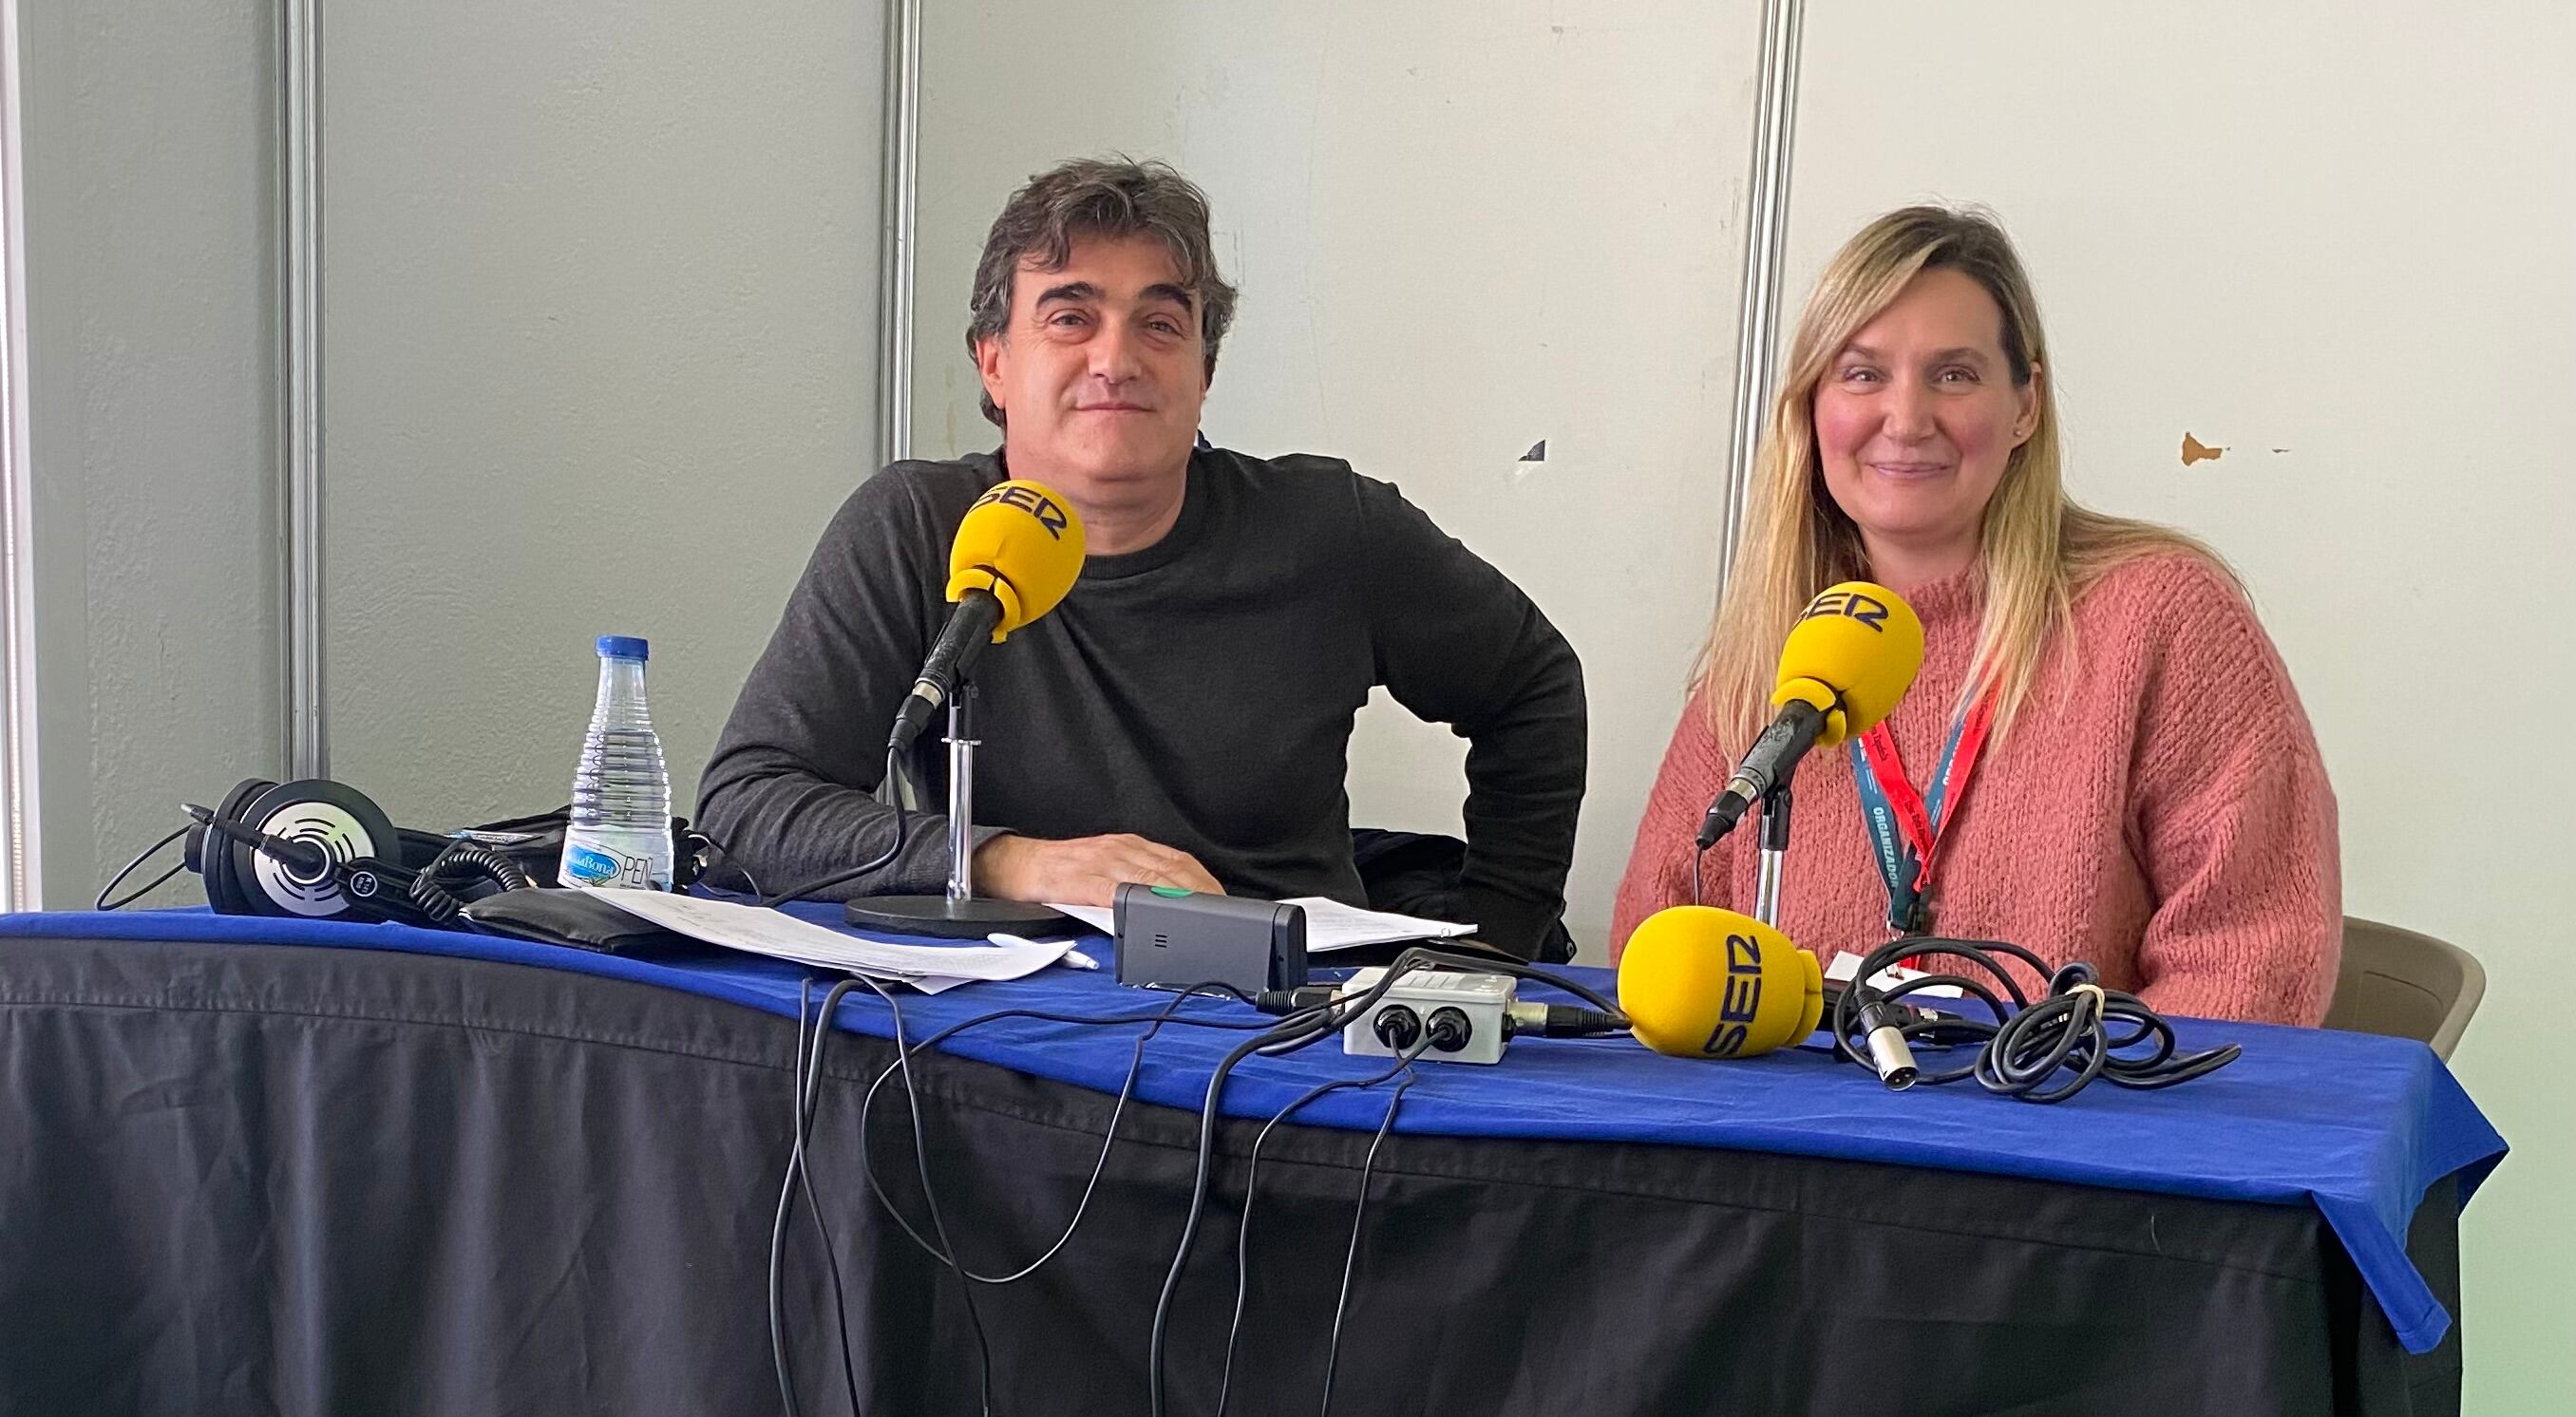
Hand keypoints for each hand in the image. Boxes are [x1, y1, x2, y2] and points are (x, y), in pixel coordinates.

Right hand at [972, 833, 1224, 906]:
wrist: (1013, 864)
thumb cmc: (1059, 872)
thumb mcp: (1104, 870)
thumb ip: (1133, 883)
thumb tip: (1168, 909)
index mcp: (1129, 848)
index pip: (1177, 862)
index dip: (1203, 883)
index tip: (1222, 902)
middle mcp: (1119, 850)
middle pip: (1170, 871)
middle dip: (1199, 895)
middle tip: (1220, 917)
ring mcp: (1100, 863)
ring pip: (1147, 880)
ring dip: (1176, 901)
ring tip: (1198, 921)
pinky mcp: (1078, 879)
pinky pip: (1110, 891)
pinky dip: (1133, 904)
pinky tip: (1150, 917)